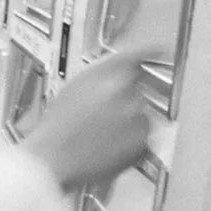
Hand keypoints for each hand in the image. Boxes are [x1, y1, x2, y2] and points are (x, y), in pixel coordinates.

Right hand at [22, 50, 154, 191]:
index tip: (159, 51)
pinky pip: (143, 136)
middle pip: (139, 86)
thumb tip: (125, 66)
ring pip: (141, 112)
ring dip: (129, 120)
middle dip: (127, 96)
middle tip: (103, 112)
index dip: (150, 52)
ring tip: (100, 133)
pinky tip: (107, 145)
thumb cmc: (55, 128)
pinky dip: (131, 141)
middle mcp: (125, 90)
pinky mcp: (143, 141)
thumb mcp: (72, 88)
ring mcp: (137, 116)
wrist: (52, 160)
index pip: (138, 54)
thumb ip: (101, 74)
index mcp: (104, 72)